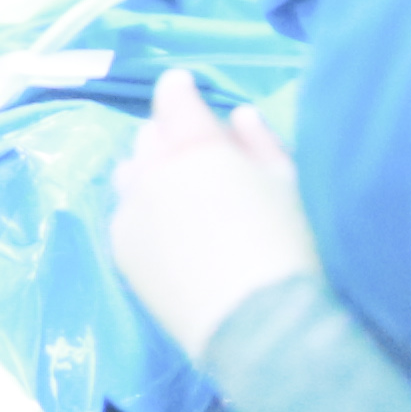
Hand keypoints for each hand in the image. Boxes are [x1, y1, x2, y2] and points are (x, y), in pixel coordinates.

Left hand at [109, 69, 319, 360]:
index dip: (179, 90)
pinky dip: (141, 210)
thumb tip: (237, 116)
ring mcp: (131, 210)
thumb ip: (260, 142)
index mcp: (197, 145)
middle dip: (169, 135)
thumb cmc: (288, 247)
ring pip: (130, 172)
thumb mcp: (289, 184)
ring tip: (176, 191)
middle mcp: (154, 170)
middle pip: (149, 135)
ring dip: (149, 170)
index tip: (182, 86)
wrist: (258, 325)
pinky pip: (124, 214)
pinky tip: (167, 230)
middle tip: (194, 152)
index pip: (174, 98)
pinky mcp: (121, 249)